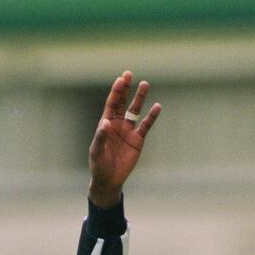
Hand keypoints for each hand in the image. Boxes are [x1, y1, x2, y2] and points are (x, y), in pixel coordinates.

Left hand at [88, 70, 160, 207]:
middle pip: (123, 102)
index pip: (112, 104)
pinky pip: (146, 125)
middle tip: (129, 74)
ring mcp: (129, 131)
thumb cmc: (99, 166)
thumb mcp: (97, 151)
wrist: (109, 180)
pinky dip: (151, 116)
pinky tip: (157, 106)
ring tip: (144, 84)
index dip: (116, 91)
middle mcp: (118, 124)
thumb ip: (101, 136)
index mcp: (106, 124)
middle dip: (126, 89)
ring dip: (140, 98)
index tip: (121, 79)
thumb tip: (106, 122)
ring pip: (135, 110)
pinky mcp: (138, 140)